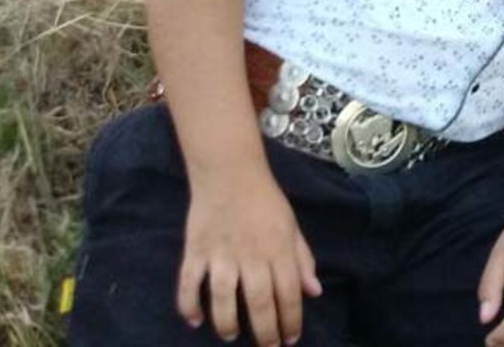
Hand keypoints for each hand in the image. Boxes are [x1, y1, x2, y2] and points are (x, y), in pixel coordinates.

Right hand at [176, 171, 320, 345]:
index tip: (290, 339)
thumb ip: (302, 259)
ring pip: (224, 298)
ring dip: (227, 322)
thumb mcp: (292, 226)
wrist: (230, 173)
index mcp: (279, 248)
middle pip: (259, 302)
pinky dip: (189, 305)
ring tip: (231, 335)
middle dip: (265, 332)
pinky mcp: (195, 251)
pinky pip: (189, 284)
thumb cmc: (266, 201)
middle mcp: (251, 255)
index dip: (291, 320)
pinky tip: (195, 320)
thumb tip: (314, 292)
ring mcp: (221, 254)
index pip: (288, 293)